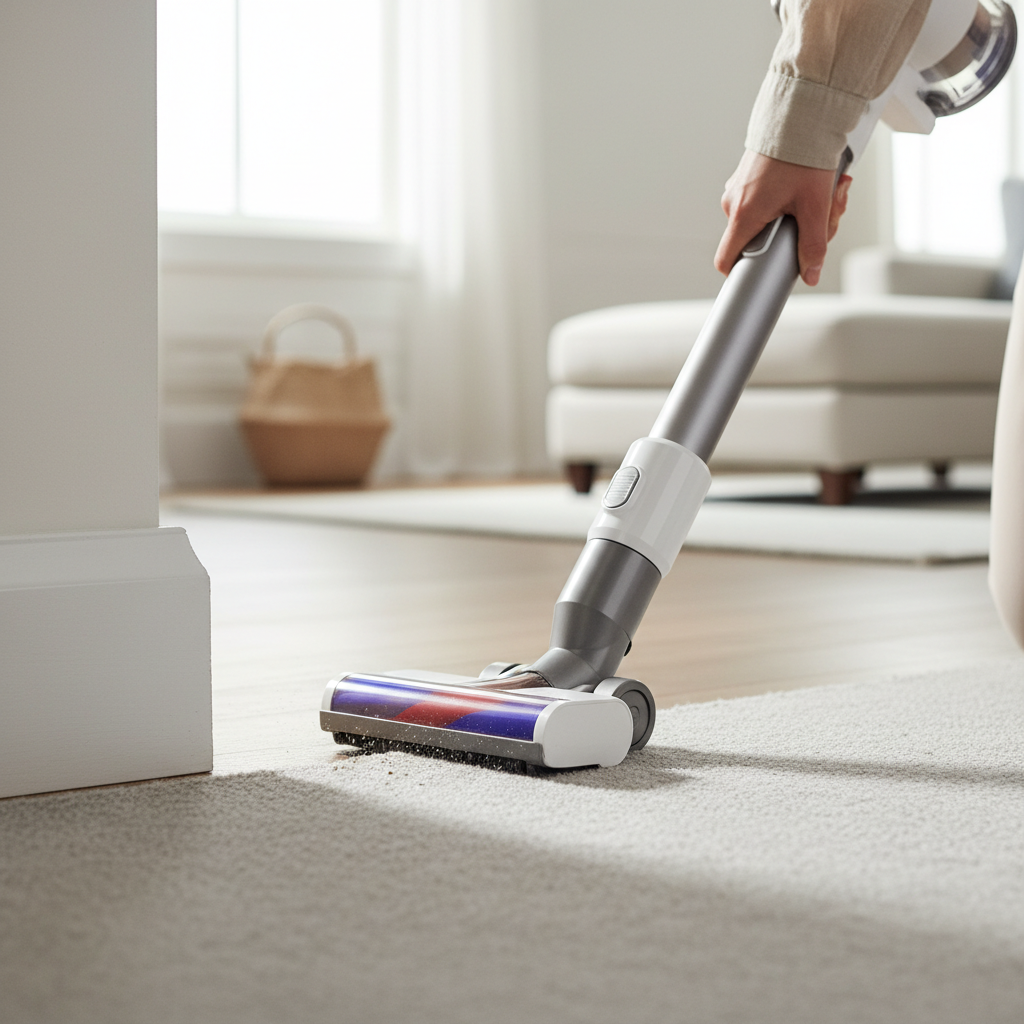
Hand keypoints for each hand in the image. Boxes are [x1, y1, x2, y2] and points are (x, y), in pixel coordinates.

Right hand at [714, 150, 851, 286]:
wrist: (801, 112)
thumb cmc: (803, 154)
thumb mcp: (815, 206)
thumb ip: (813, 245)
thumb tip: (811, 274)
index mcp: (743, 215)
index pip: (726, 260)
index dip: (741, 272)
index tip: (759, 273)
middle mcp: (733, 202)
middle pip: (755, 239)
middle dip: (790, 236)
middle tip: (821, 219)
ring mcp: (737, 188)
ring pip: (762, 218)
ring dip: (793, 214)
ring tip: (820, 195)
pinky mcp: (746, 176)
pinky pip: (762, 199)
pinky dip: (786, 198)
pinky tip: (805, 185)